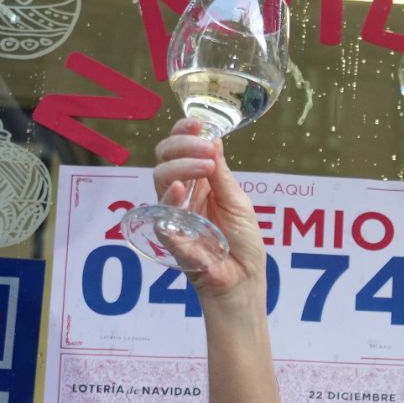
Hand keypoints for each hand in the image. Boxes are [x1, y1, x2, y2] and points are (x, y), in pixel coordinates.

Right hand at [150, 119, 266, 304]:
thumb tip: (212, 139)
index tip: (197, 123)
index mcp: (200, 182)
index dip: (185, 133)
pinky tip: (180, 188)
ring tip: (205, 166)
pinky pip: (160, 213)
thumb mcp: (238, 201)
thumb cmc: (242, 243)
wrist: (244, 278)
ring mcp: (173, 212)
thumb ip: (222, 174)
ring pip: (160, 178)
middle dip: (182, 145)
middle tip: (205, 149)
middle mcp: (182, 193)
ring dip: (182, 166)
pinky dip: (169, 197)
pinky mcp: (169, 235)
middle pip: (165, 158)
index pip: (182, 149)